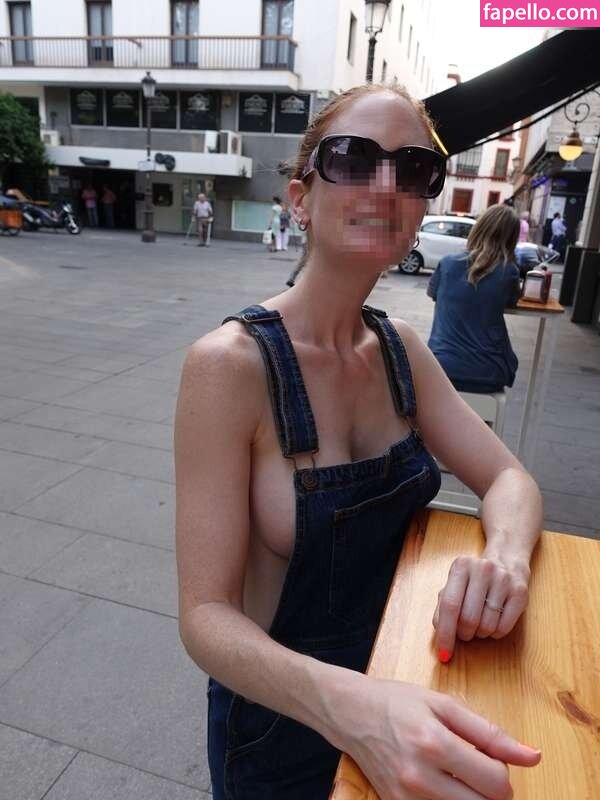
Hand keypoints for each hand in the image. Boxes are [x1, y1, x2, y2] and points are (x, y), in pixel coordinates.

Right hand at [338, 678, 539, 799]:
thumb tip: (533, 756)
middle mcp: (419, 777)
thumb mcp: (444, 705)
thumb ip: (490, 733)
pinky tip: (441, 784)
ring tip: (457, 775)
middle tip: (475, 768)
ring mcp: (406, 798)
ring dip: (471, 798)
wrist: (350, 713)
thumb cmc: (396, 702)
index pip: (496, 783)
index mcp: (434, 743)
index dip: (503, 772)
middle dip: (490, 790)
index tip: (490, 758)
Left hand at [433, 556, 529, 661]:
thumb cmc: (473, 581)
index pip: (450, 605)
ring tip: (480, 622)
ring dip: (480, 634)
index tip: (444, 654)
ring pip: (487, 626)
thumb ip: (442, 608)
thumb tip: (442, 636)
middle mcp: (483, 569)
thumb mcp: (454, 586)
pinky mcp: (520, 592)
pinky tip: (494, 622)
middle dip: (464, 634)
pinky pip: (504, 628)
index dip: (446, 633)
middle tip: (465, 632)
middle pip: (468, 618)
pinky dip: (495, 634)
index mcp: (461, 566)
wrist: (506, 562)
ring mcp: (504, 579)